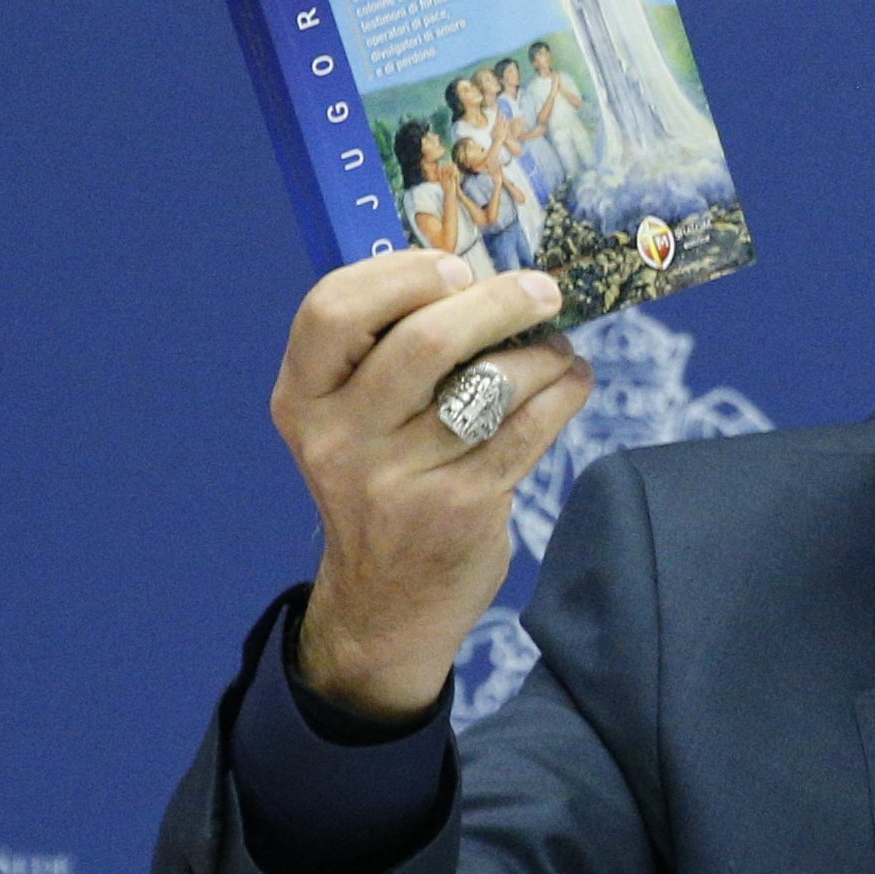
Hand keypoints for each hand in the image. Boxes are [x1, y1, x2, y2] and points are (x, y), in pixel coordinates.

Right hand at [268, 253, 591, 722]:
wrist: (384, 605)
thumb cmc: (378, 487)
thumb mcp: (349, 425)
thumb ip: (384, 355)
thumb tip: (484, 273)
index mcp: (303, 400)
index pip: (330, 310)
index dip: (399, 275)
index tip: (456, 268)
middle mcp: (341, 439)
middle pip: (421, 341)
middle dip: (496, 302)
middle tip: (541, 289)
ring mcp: (399, 479)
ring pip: (488, 384)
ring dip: (540, 354)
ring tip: (557, 349)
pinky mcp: (460, 508)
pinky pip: (525, 430)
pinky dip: (561, 395)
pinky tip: (571, 383)